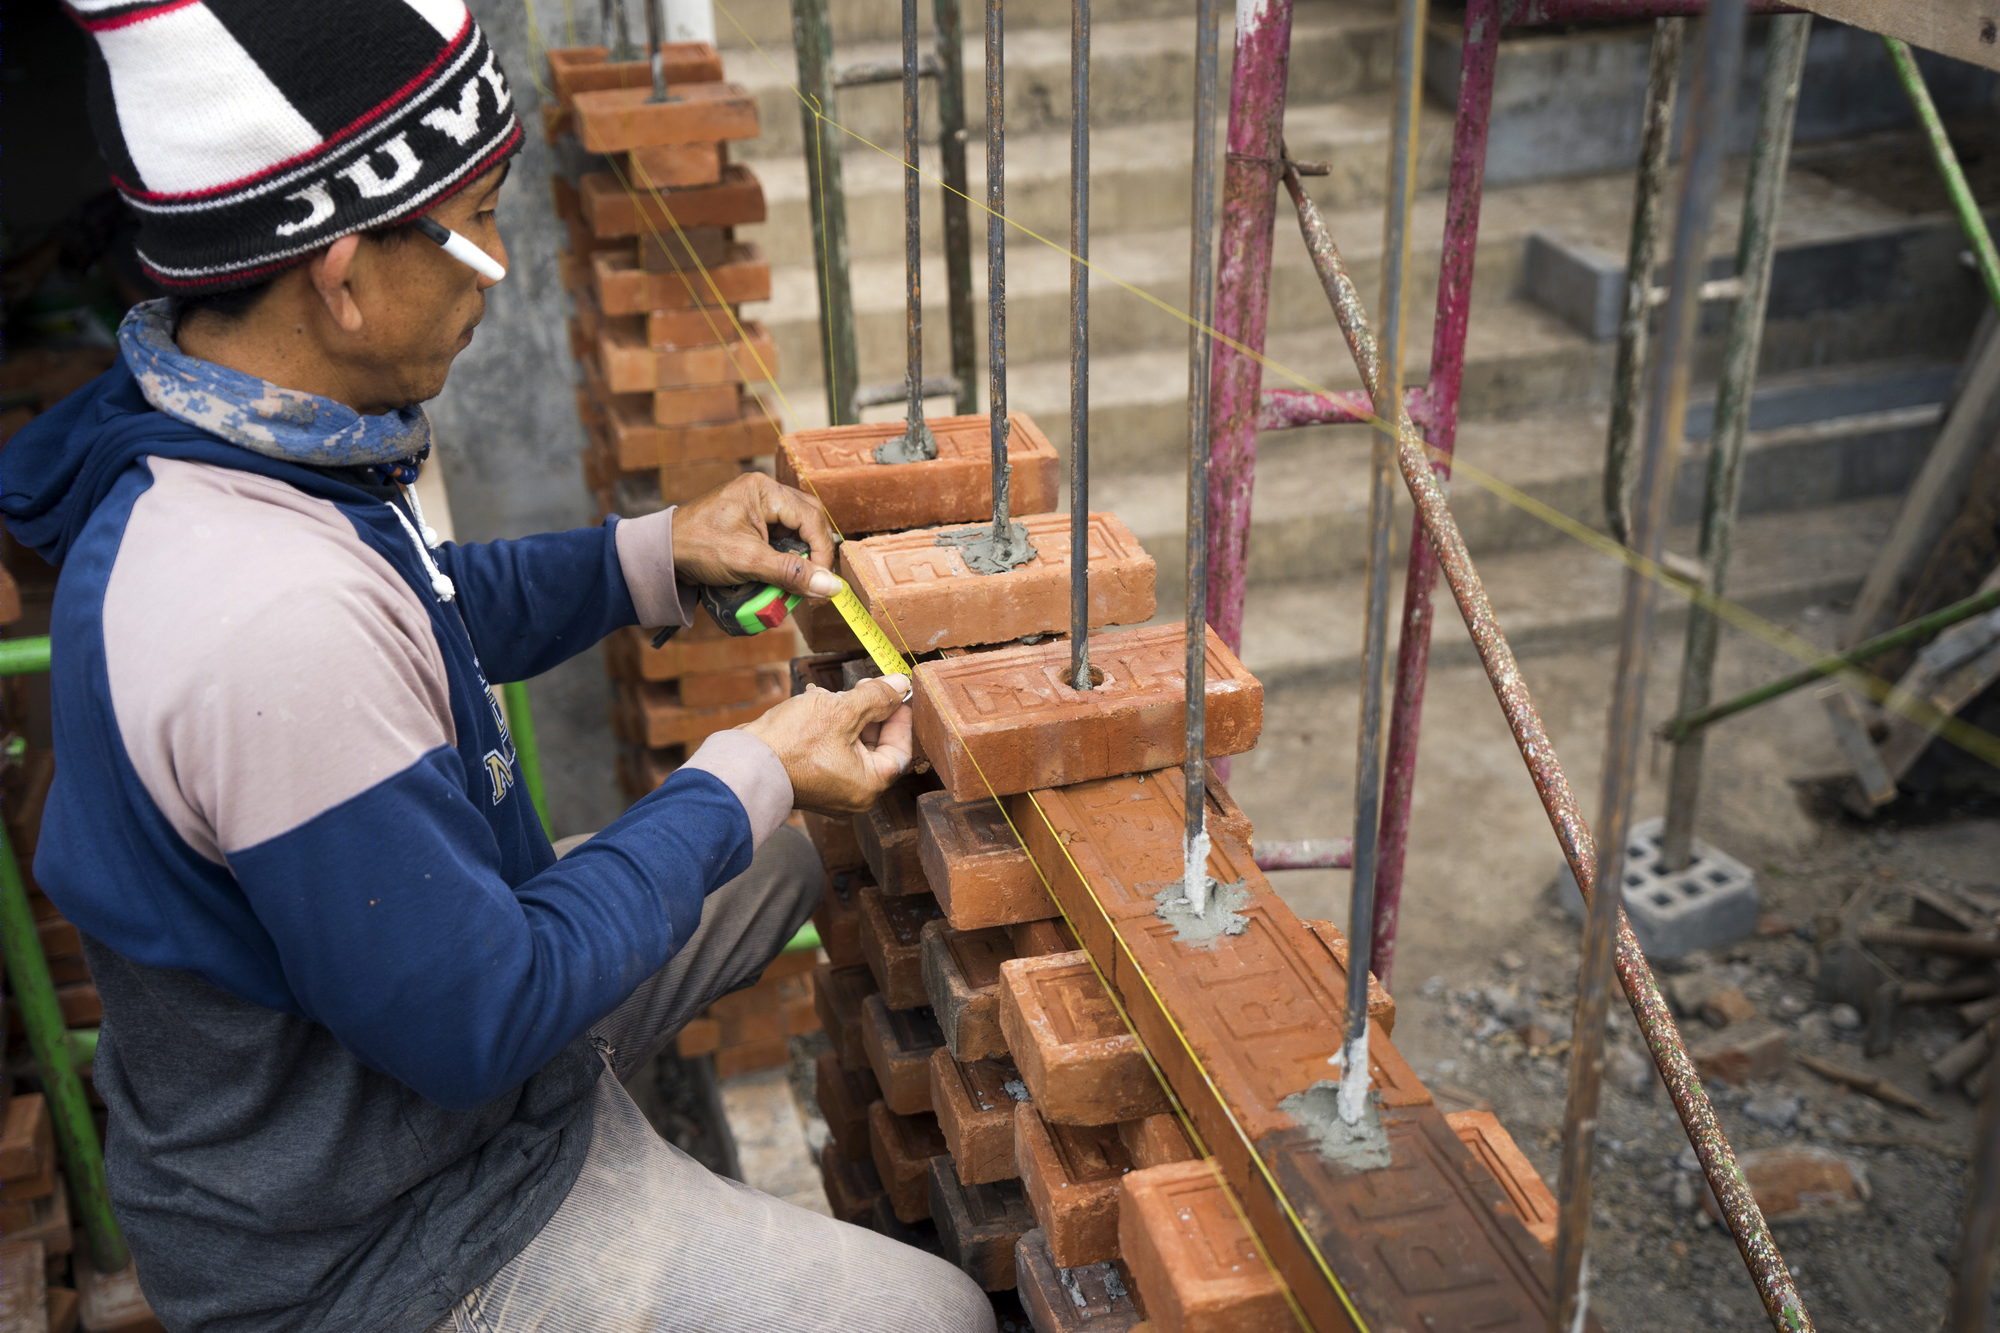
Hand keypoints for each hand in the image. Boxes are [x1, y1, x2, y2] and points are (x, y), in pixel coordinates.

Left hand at [672, 473, 840, 598]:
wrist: (662, 553)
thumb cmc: (697, 547)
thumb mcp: (748, 561)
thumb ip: (790, 573)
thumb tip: (831, 587)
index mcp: (764, 490)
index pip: (811, 517)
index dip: (822, 551)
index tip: (824, 582)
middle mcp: (764, 493)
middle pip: (808, 520)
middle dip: (814, 552)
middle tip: (816, 580)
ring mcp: (758, 506)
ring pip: (797, 530)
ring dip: (800, 557)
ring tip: (797, 581)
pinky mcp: (752, 522)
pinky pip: (781, 538)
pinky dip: (784, 558)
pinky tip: (781, 575)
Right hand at [739, 675, 912, 815]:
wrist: (743, 762)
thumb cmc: (792, 743)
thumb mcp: (841, 710)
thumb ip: (876, 697)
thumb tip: (900, 685)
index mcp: (867, 785)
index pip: (900, 750)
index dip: (899, 717)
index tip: (895, 693)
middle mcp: (852, 793)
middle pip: (875, 746)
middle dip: (869, 711)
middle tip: (864, 686)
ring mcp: (830, 788)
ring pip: (850, 744)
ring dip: (846, 714)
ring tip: (831, 692)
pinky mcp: (810, 779)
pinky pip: (830, 750)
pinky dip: (828, 726)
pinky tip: (815, 702)